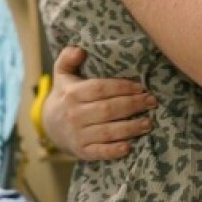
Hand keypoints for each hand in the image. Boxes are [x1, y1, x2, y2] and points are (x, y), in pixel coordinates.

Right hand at [43, 46, 156, 160]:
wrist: (49, 126)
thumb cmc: (65, 95)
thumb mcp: (63, 75)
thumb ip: (68, 58)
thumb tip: (79, 49)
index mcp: (72, 94)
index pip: (100, 89)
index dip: (122, 87)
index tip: (141, 86)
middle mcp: (74, 115)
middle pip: (108, 110)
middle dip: (133, 105)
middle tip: (152, 102)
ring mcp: (77, 135)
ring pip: (107, 132)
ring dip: (130, 128)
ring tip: (149, 123)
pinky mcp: (81, 151)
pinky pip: (99, 152)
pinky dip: (114, 151)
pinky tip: (129, 147)